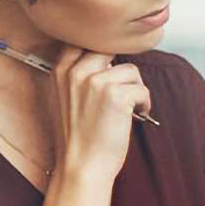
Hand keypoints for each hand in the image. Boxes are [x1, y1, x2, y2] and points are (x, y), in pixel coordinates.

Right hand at [46, 46, 150, 183]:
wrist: (82, 164)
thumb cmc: (78, 135)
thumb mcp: (65, 97)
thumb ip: (79, 75)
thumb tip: (107, 59)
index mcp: (60, 70)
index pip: (84, 41)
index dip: (101, 52)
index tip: (109, 69)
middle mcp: (75, 72)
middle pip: (110, 50)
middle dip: (120, 71)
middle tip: (123, 90)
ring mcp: (95, 81)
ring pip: (131, 70)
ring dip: (135, 89)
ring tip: (127, 109)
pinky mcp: (116, 95)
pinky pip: (142, 88)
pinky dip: (144, 103)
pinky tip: (136, 115)